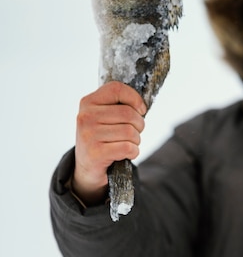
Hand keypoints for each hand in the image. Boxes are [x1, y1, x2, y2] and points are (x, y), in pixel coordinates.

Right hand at [73, 82, 146, 204]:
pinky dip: (134, 152)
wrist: (87, 167)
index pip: (117, 89)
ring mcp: (88, 135)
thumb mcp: (105, 116)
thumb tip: (142, 105)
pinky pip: (128, 148)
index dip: (135, 99)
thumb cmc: (103, 137)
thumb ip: (119, 105)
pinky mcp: (95, 153)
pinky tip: (127, 153)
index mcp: (88, 102)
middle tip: (135, 131)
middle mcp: (85, 117)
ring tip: (128, 143)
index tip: (141, 110)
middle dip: (139, 124)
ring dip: (136, 140)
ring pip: (130, 131)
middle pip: (128, 113)